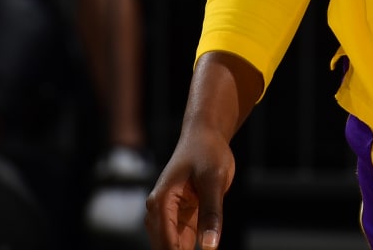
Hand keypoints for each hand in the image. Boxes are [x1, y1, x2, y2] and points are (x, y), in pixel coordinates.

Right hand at [145, 127, 235, 249]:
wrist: (205, 135)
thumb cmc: (208, 152)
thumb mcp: (214, 180)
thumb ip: (211, 214)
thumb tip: (209, 248)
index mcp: (161, 202)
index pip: (167, 245)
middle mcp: (158, 212)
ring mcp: (167, 216)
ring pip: (171, 249)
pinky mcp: (179, 218)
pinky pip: (181, 244)